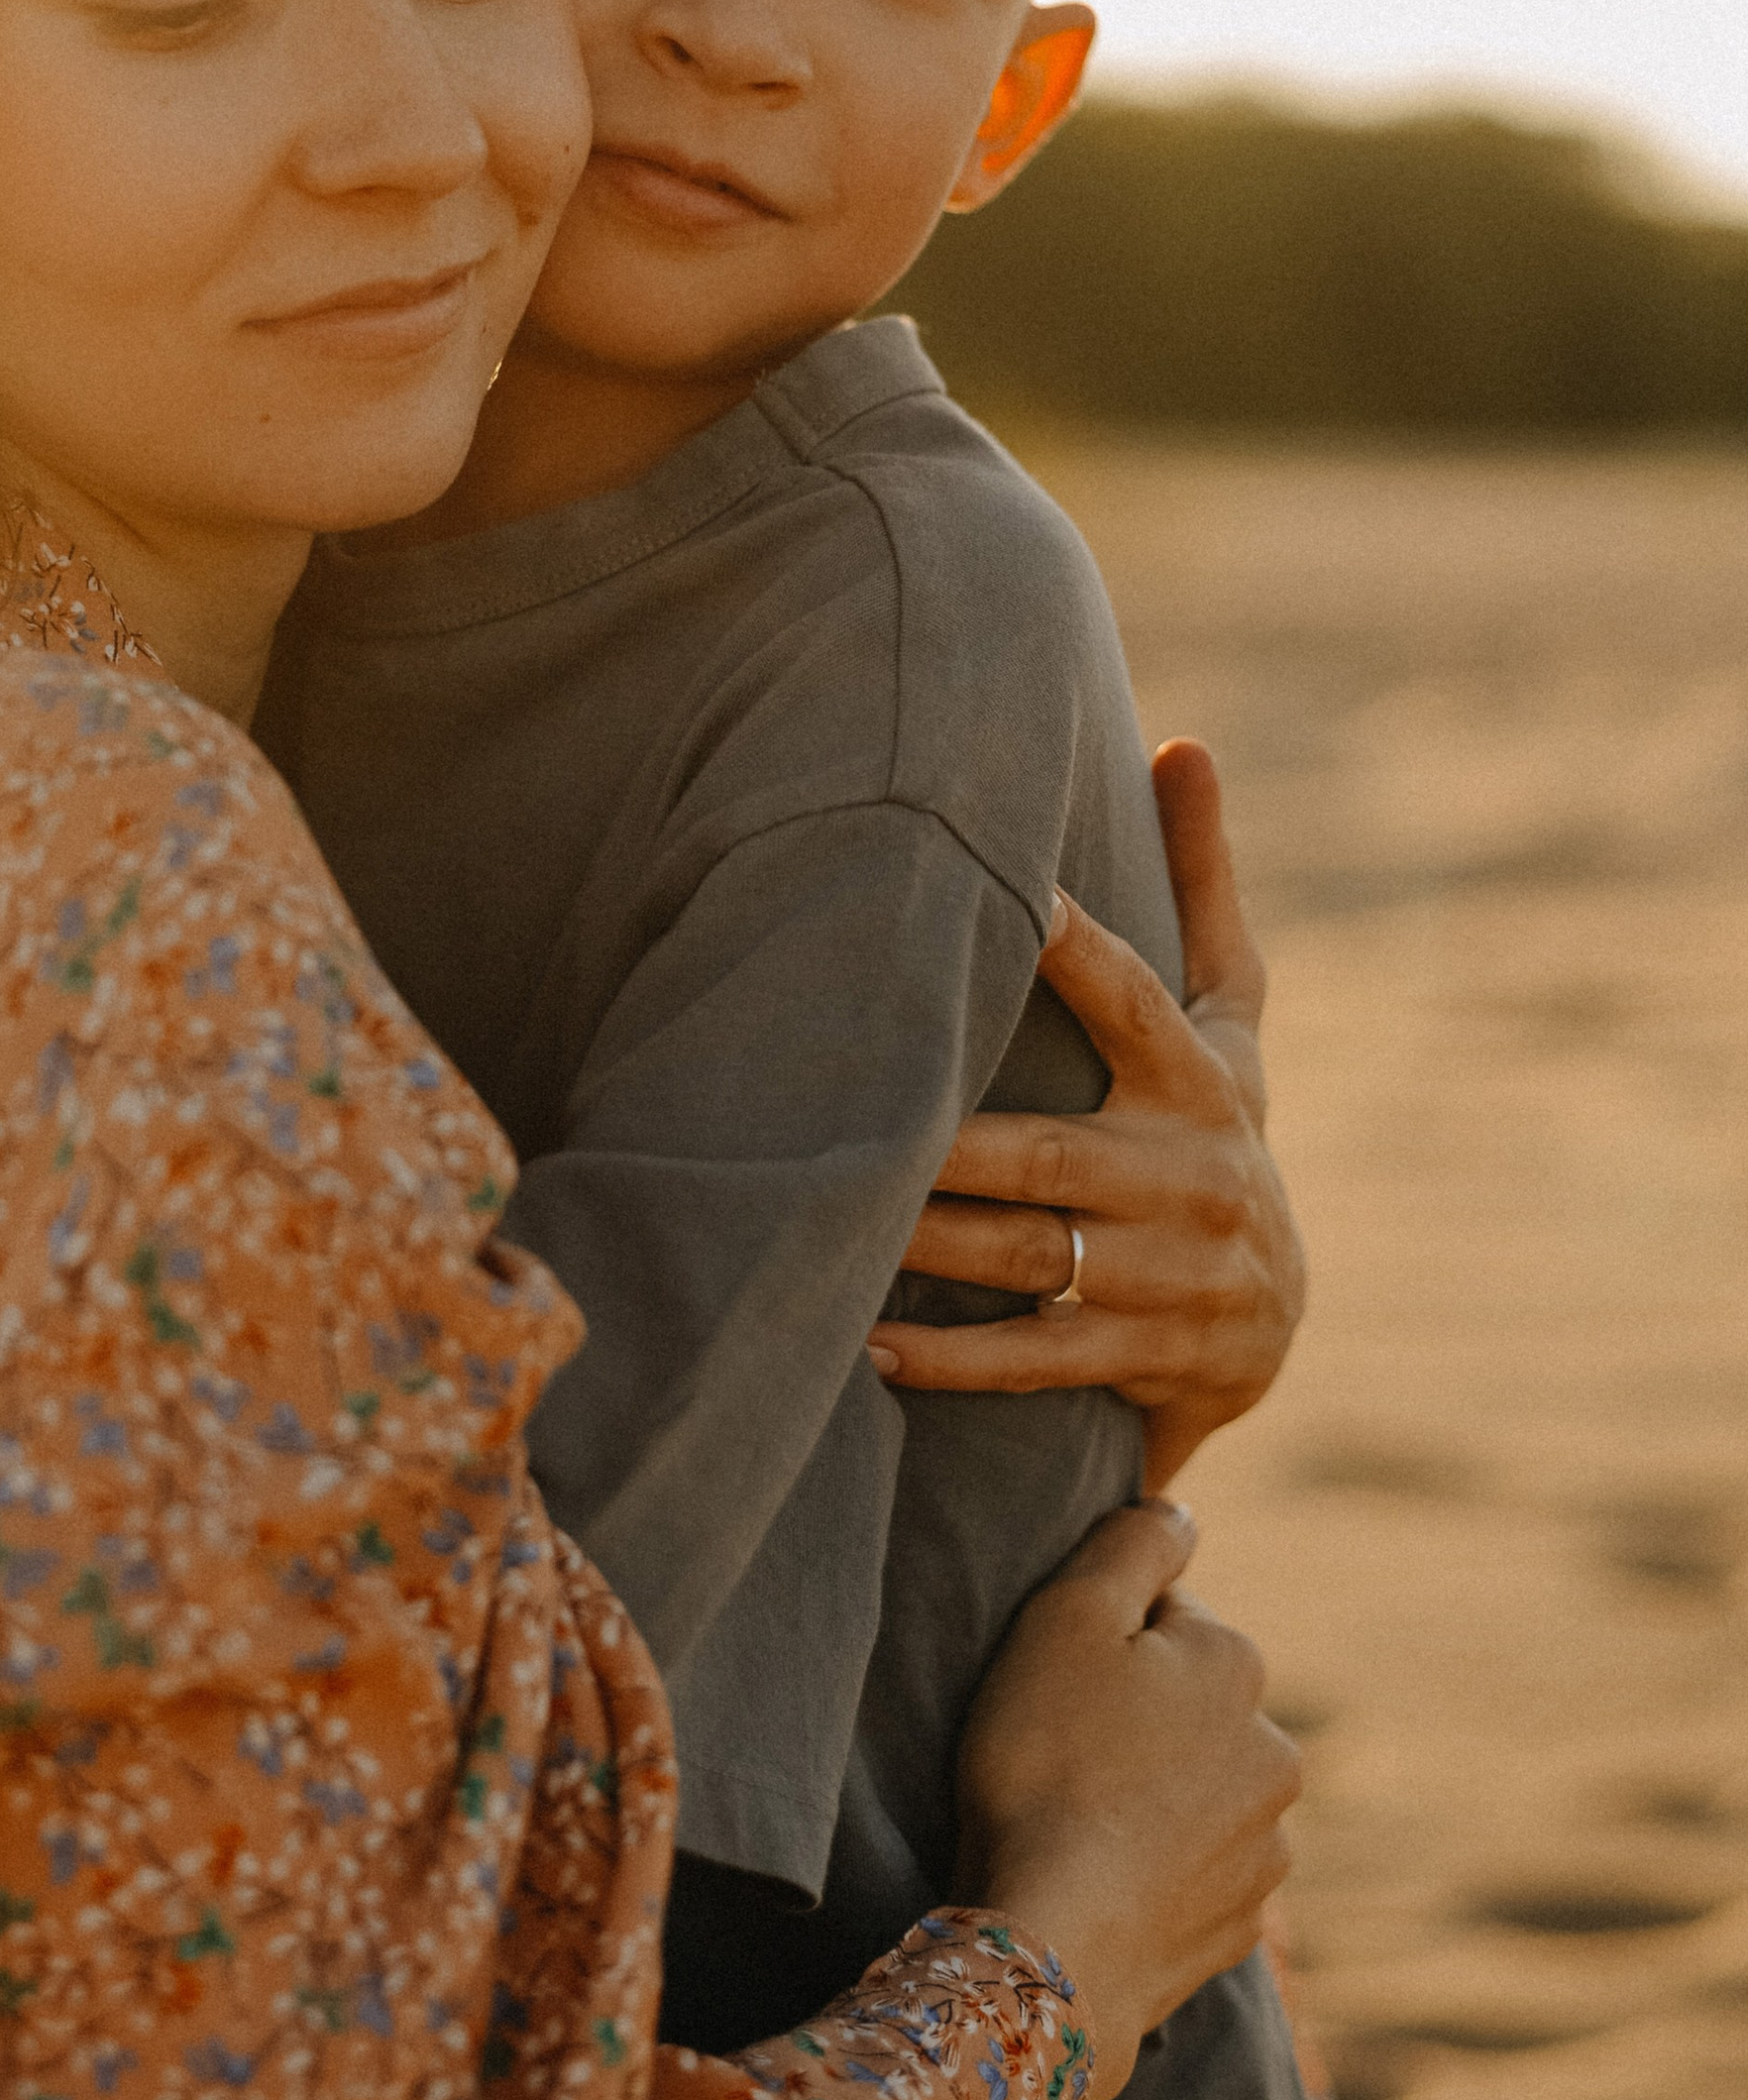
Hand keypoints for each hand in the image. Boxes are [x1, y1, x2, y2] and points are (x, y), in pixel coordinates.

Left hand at [867, 740, 1303, 1489]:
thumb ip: (1200, 885)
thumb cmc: (1215, 1126)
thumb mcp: (1227, 1017)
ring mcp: (1166, 1276)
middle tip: (848, 1112)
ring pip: (1028, 1256)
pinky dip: (952, 1357)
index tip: (1017, 893)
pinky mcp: (1142, 1356)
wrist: (1271, 1317)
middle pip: (1047, 1154)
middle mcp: (1187, 1176)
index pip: (1133, 1001)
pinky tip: (869, 1343)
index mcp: (1197, 1080)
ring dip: (927, 1244)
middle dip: (948, 1147)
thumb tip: (1185, 742)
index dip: (1077, 950)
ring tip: (828, 1219)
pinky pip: (1034, 1357)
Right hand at [954, 1497, 1299, 2099]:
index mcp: (1237, 1663)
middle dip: (1135, 1718)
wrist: (1052, 1942)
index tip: (1053, 1683)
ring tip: (1074, 1819)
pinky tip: (1100, 1876)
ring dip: (1151, 1794)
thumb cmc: (1046, 1763)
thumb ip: (1134, 1543)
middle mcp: (1274, 1751)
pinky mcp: (1239, 1928)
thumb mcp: (1067, 1616)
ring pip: (1198, 1789)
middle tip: (1056, 1750)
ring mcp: (1265, 1850)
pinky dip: (1156, 1868)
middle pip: (1188, 1706)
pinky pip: (1195, 1872)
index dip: (1098, 1640)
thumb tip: (1184, 1510)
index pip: (1164, 1616)